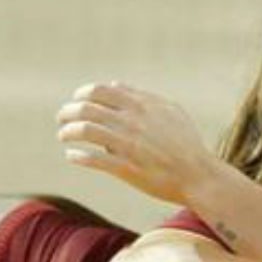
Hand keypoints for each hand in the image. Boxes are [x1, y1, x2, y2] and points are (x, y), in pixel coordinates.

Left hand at [56, 82, 220, 204]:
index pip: (99, 91)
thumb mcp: (172, 111)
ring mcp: (128, 145)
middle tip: (61, 119)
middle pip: (86, 109)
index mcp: (141, 105)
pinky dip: (77, 156)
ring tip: (63, 136)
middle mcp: (132, 122)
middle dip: (67, 112)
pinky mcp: (126, 168)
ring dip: (67, 132)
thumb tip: (114, 86)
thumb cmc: (187, 143)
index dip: (82, 94)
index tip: (76, 101)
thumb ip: (143, 96)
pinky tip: (72, 156)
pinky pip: (93, 159)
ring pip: (84, 131)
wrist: (199, 175)